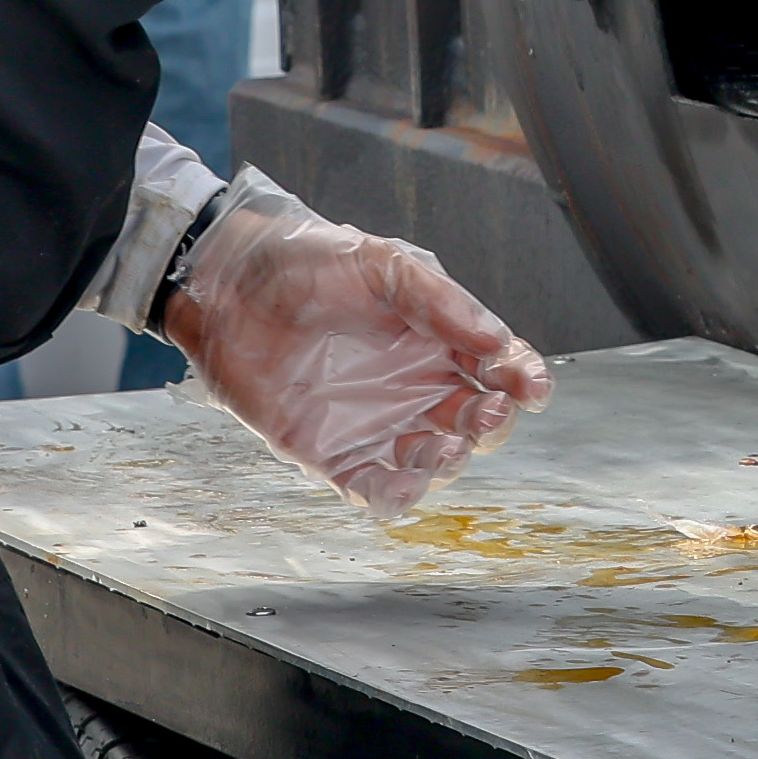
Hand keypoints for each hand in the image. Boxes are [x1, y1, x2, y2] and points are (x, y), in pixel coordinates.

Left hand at [157, 173, 554, 509]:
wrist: (228, 283)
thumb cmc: (307, 262)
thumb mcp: (383, 263)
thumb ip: (441, 301)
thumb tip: (496, 339)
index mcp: (438, 339)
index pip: (499, 367)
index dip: (523, 379)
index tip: (530, 389)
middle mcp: (415, 386)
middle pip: (475, 422)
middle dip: (490, 425)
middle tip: (484, 415)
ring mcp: (375, 422)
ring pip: (431, 461)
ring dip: (448, 462)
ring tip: (443, 447)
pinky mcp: (330, 452)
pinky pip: (372, 487)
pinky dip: (394, 497)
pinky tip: (403, 486)